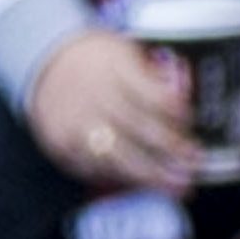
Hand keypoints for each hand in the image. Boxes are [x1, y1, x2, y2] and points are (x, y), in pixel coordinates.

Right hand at [27, 29, 196, 193]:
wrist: (44, 62)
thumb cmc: (94, 59)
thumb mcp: (125, 51)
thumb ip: (152, 77)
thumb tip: (182, 101)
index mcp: (116, 68)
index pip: (154, 96)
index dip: (177, 112)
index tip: (191, 121)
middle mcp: (97, 97)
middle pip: (142, 130)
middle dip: (173, 152)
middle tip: (195, 166)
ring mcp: (78, 124)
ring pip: (120, 159)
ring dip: (152, 177)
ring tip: (177, 188)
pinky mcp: (64, 146)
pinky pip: (97, 169)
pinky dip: (122, 178)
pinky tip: (142, 184)